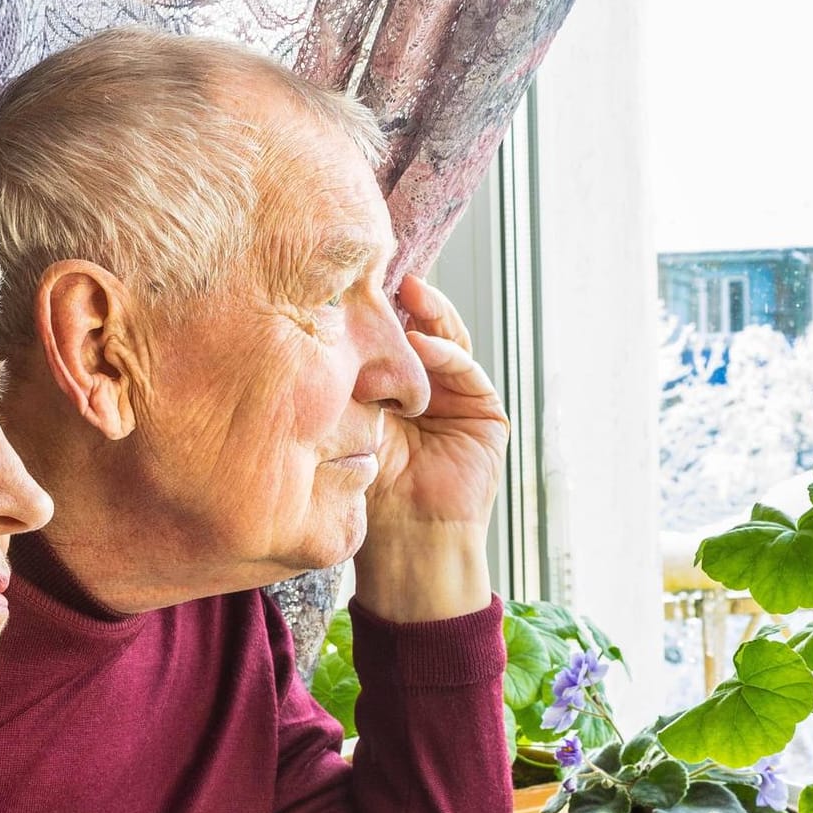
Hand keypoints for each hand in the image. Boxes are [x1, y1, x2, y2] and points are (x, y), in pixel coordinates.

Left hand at [354, 276, 507, 621]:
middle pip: (418, 331)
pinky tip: (423, 345)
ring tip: (406, 293)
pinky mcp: (485, 413)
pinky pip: (467, 372)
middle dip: (403, 301)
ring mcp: (458, 399)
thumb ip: (348, 382)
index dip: (374, 309)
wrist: (405, 542)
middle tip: (384, 270)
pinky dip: (446, 355)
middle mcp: (426, 390)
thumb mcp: (348, 425)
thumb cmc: (366, 491)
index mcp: (391, 391)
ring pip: (445, 342)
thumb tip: (327, 326)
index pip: (385, 338)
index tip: (353, 278)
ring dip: (428, 316)